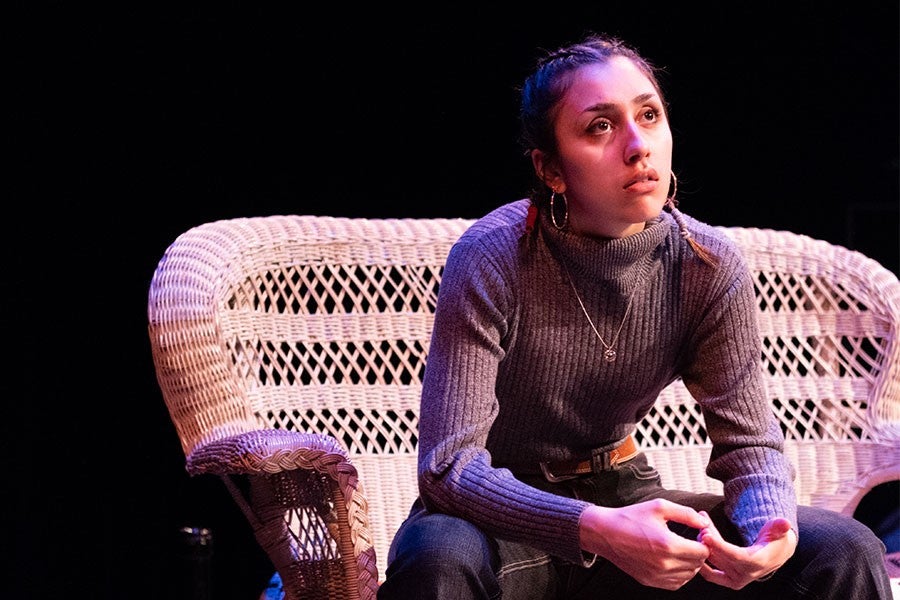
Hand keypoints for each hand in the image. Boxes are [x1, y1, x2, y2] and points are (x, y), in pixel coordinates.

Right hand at [579, 499, 711, 589]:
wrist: (605, 533)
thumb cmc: (630, 518)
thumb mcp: (659, 507)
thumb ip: (686, 514)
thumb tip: (704, 523)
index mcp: (668, 544)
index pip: (702, 551)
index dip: (704, 541)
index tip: (699, 534)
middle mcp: (664, 564)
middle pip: (697, 564)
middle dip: (698, 551)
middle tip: (691, 540)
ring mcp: (656, 575)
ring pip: (688, 576)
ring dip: (690, 563)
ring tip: (681, 549)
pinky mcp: (650, 581)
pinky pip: (675, 583)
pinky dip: (679, 574)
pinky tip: (672, 560)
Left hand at [697, 512, 796, 589]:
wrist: (776, 554)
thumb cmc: (775, 540)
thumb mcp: (779, 531)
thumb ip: (779, 527)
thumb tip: (785, 523)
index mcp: (758, 563)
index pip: (735, 555)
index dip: (719, 545)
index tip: (706, 534)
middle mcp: (747, 574)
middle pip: (721, 556)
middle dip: (708, 540)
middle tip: (700, 524)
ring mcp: (737, 579)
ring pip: (714, 560)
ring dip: (705, 544)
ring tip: (701, 526)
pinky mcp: (730, 581)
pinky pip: (712, 575)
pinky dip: (702, 563)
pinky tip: (697, 548)